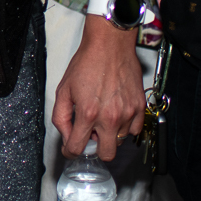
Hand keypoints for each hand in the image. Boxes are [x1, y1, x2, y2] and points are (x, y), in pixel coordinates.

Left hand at [52, 20, 144, 158]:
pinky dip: (125, 126)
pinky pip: (134, 130)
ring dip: (110, 133)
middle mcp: (109, 117)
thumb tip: (67, 136)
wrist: (109, 45)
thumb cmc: (87, 63)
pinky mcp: (139, 107)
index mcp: (88, 113)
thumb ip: (61, 117)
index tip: (72, 149)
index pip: (78, 148)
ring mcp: (127, 113)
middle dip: (95, 148)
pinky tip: (117, 113)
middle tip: (91, 134)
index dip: (71, 151)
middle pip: (106, 154)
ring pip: (119, 140)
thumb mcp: (64, 90)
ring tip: (103, 115)